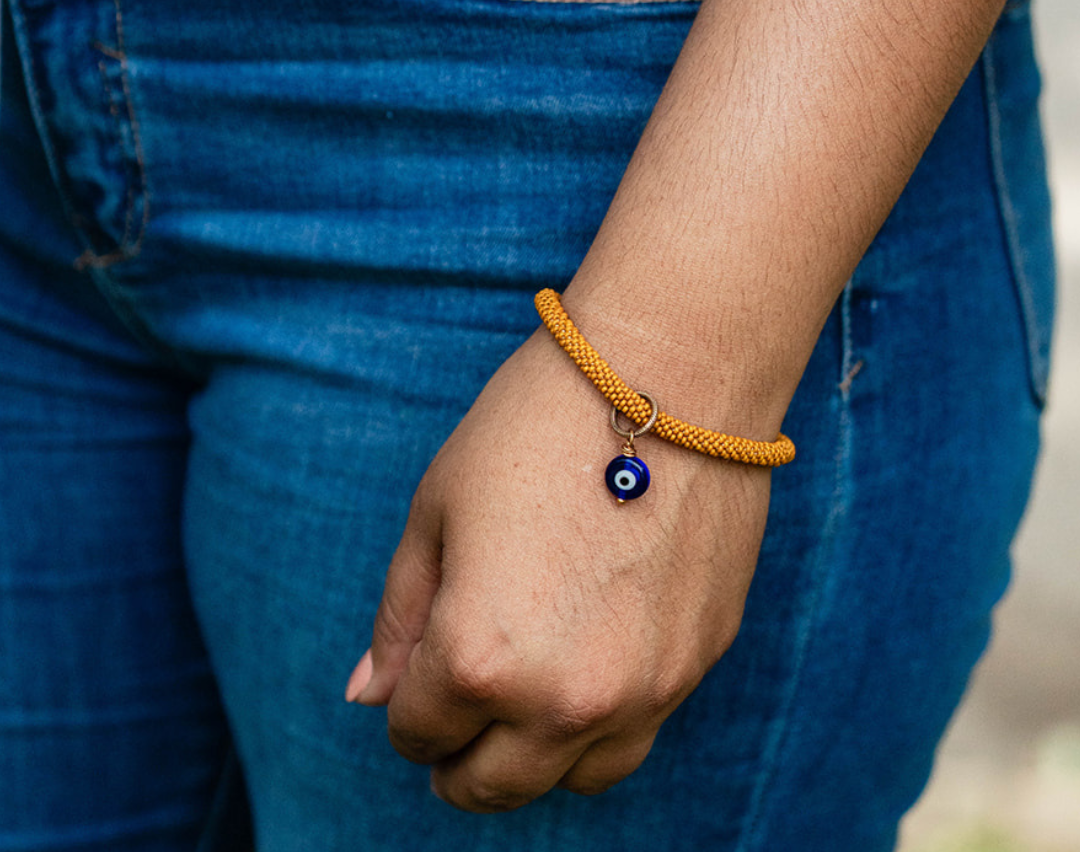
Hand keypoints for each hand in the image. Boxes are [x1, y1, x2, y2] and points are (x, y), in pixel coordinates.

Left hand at [345, 325, 771, 812]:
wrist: (667, 373)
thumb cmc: (534, 426)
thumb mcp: (437, 508)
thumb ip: (400, 616)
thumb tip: (369, 695)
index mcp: (479, 655)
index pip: (416, 731)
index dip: (404, 706)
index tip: (414, 672)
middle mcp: (565, 696)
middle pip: (491, 783)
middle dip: (456, 755)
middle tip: (454, 714)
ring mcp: (644, 689)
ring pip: (570, 777)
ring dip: (531, 754)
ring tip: (521, 698)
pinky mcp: (699, 662)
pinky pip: (637, 732)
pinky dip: (598, 723)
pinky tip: (587, 661)